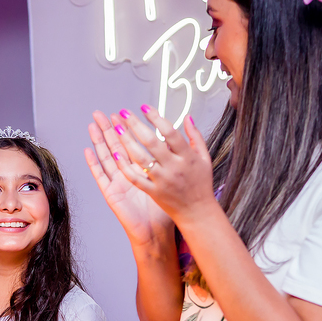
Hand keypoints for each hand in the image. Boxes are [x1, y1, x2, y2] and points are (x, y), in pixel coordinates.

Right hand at [85, 111, 173, 247]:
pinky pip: (100, 176)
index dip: (126, 129)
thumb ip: (169, 160)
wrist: (156, 232)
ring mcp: (117, 183)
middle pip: (115, 147)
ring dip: (98, 141)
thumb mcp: (168, 180)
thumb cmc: (163, 210)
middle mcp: (127, 174)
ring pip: (106, 157)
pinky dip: (93, 163)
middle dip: (109, 129)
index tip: (123, 114)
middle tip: (102, 113)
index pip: (132, 144)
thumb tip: (175, 140)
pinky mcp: (111, 193)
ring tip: (93, 125)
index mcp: (141, 170)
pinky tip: (87, 150)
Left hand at [105, 106, 220, 225]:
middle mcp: (174, 167)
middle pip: (152, 142)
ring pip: (141, 158)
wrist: (197, 212)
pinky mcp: (153, 192)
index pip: (170, 132)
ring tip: (116, 128)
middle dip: (136, 125)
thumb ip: (196, 136)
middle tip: (124, 113)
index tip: (145, 108)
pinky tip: (115, 154)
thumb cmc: (201, 184)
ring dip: (127, 142)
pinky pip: (136, 178)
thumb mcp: (205, 158)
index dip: (156, 117)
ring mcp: (162, 180)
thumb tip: (188, 117)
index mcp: (187, 157)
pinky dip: (125, 166)